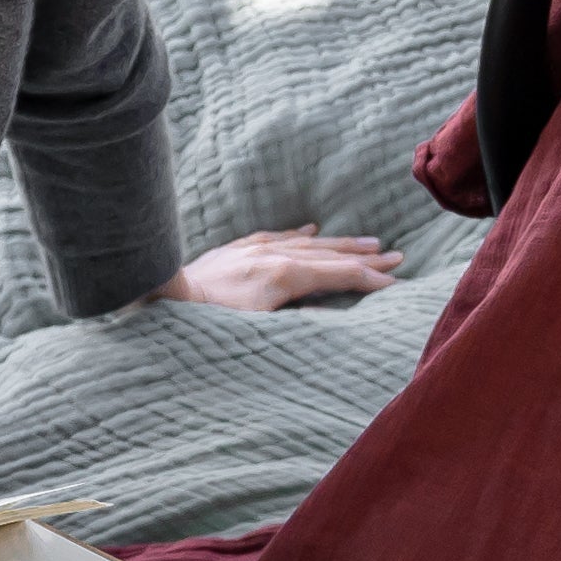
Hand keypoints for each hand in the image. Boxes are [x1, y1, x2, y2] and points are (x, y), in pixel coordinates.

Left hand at [159, 227, 401, 312]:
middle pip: (330, 255)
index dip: (370, 278)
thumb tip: (331, 314)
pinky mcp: (236, 250)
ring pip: (308, 243)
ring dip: (340, 244)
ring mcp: (254, 249)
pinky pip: (277, 237)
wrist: (164, 300)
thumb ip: (299, 319)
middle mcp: (273, 255)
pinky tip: (313, 231)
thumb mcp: (259, 329)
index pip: (338, 275)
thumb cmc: (209, 323)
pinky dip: (299, 235)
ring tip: (367, 242)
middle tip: (396, 255)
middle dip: (365, 257)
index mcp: (284, 276)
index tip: (394, 281)